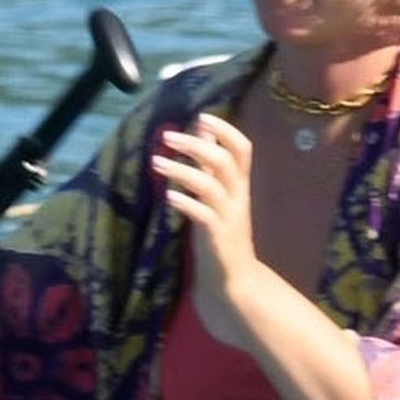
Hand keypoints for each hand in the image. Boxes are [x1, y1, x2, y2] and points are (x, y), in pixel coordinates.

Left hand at [151, 114, 263, 348]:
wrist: (234, 283)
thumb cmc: (220, 238)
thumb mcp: (217, 198)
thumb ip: (211, 167)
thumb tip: (202, 130)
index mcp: (239, 187)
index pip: (242, 150)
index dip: (225, 131)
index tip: (202, 116)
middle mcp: (237, 198)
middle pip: (225, 161)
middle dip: (197, 145)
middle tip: (167, 136)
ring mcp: (228, 218)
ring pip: (211, 185)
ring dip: (183, 171)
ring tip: (156, 162)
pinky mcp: (217, 239)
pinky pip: (203, 216)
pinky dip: (186, 203)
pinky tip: (168, 197)